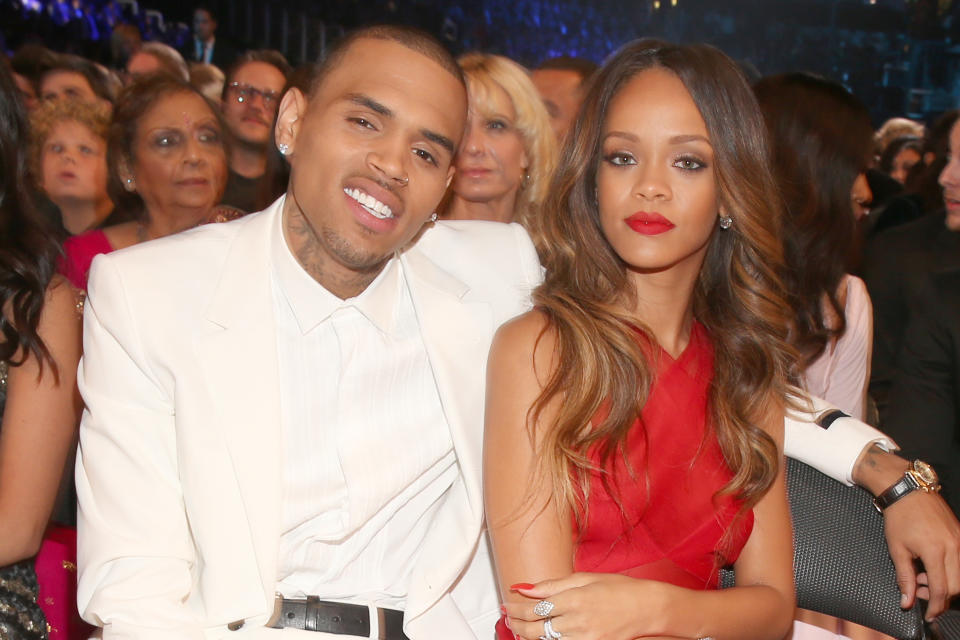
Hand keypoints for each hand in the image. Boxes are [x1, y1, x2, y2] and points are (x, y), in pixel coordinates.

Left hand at [503, 573, 676, 639]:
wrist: (646, 608)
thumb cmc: (618, 589)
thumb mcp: (584, 578)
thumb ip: (552, 585)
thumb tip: (524, 586)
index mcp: (574, 599)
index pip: (534, 608)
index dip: (516, 608)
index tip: (507, 604)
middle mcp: (577, 621)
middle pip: (535, 628)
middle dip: (516, 623)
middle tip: (508, 616)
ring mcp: (584, 638)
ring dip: (528, 634)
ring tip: (519, 626)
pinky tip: (542, 634)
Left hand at [884, 490, 959, 618]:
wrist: (907, 490)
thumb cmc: (899, 517)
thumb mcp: (897, 549)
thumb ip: (904, 578)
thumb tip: (906, 601)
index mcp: (935, 551)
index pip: (941, 589)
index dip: (935, 606)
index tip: (928, 615)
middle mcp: (954, 546)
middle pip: (956, 586)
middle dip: (940, 597)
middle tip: (920, 594)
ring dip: (944, 584)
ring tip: (921, 577)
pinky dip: (948, 570)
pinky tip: (930, 566)